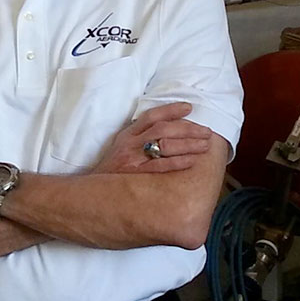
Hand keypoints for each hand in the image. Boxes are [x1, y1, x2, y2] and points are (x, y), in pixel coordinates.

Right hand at [93, 102, 211, 174]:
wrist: (94, 193)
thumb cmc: (113, 171)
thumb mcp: (122, 149)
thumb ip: (139, 139)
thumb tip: (168, 131)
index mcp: (127, 134)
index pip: (151, 116)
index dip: (171, 110)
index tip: (189, 108)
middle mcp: (130, 143)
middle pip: (162, 129)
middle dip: (187, 128)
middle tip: (206, 131)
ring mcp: (133, 158)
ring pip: (164, 144)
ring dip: (188, 144)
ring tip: (204, 145)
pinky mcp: (136, 174)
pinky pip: (161, 165)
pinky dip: (178, 161)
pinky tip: (192, 160)